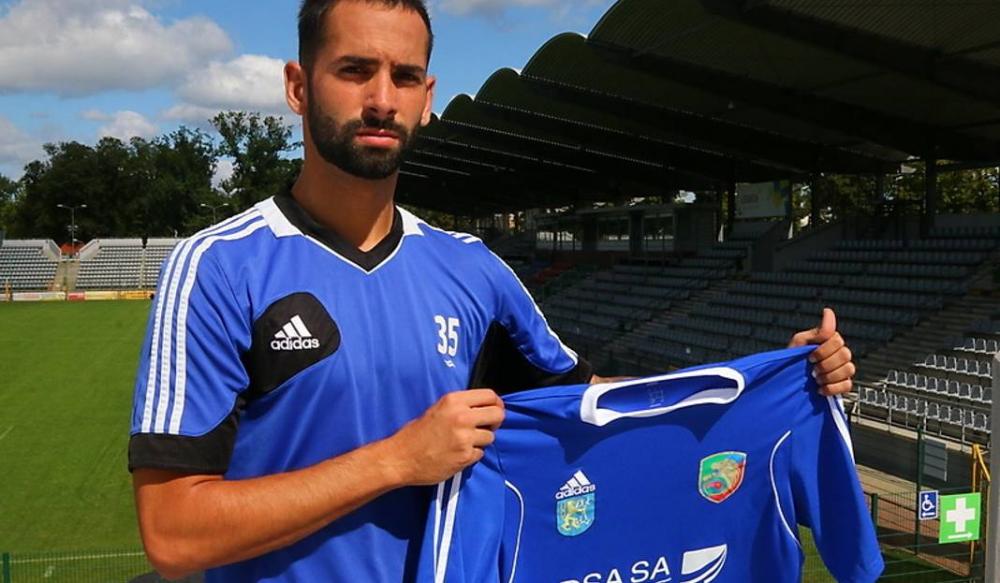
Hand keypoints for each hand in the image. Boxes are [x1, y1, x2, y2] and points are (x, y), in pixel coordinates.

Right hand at [384, 389, 504, 485]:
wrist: (401, 458)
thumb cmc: (416, 434)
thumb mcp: (437, 409)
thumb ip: (460, 407)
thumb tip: (484, 408)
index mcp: (454, 401)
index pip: (490, 395)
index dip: (495, 403)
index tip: (493, 410)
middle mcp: (462, 416)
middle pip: (498, 414)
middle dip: (495, 421)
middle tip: (486, 427)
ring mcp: (465, 437)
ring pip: (491, 436)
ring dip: (481, 441)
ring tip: (464, 443)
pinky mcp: (465, 456)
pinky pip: (480, 453)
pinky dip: (472, 454)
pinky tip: (458, 454)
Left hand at [787, 308, 855, 396]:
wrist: (787, 378)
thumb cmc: (793, 357)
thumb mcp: (800, 341)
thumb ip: (817, 331)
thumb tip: (828, 311)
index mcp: (830, 341)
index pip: (836, 339)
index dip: (823, 349)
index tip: (809, 356)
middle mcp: (840, 353)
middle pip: (845, 354)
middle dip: (826, 364)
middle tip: (812, 369)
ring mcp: (844, 368)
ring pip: (849, 369)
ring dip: (829, 376)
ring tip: (816, 379)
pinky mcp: (844, 384)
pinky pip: (848, 385)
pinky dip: (833, 388)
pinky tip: (820, 389)